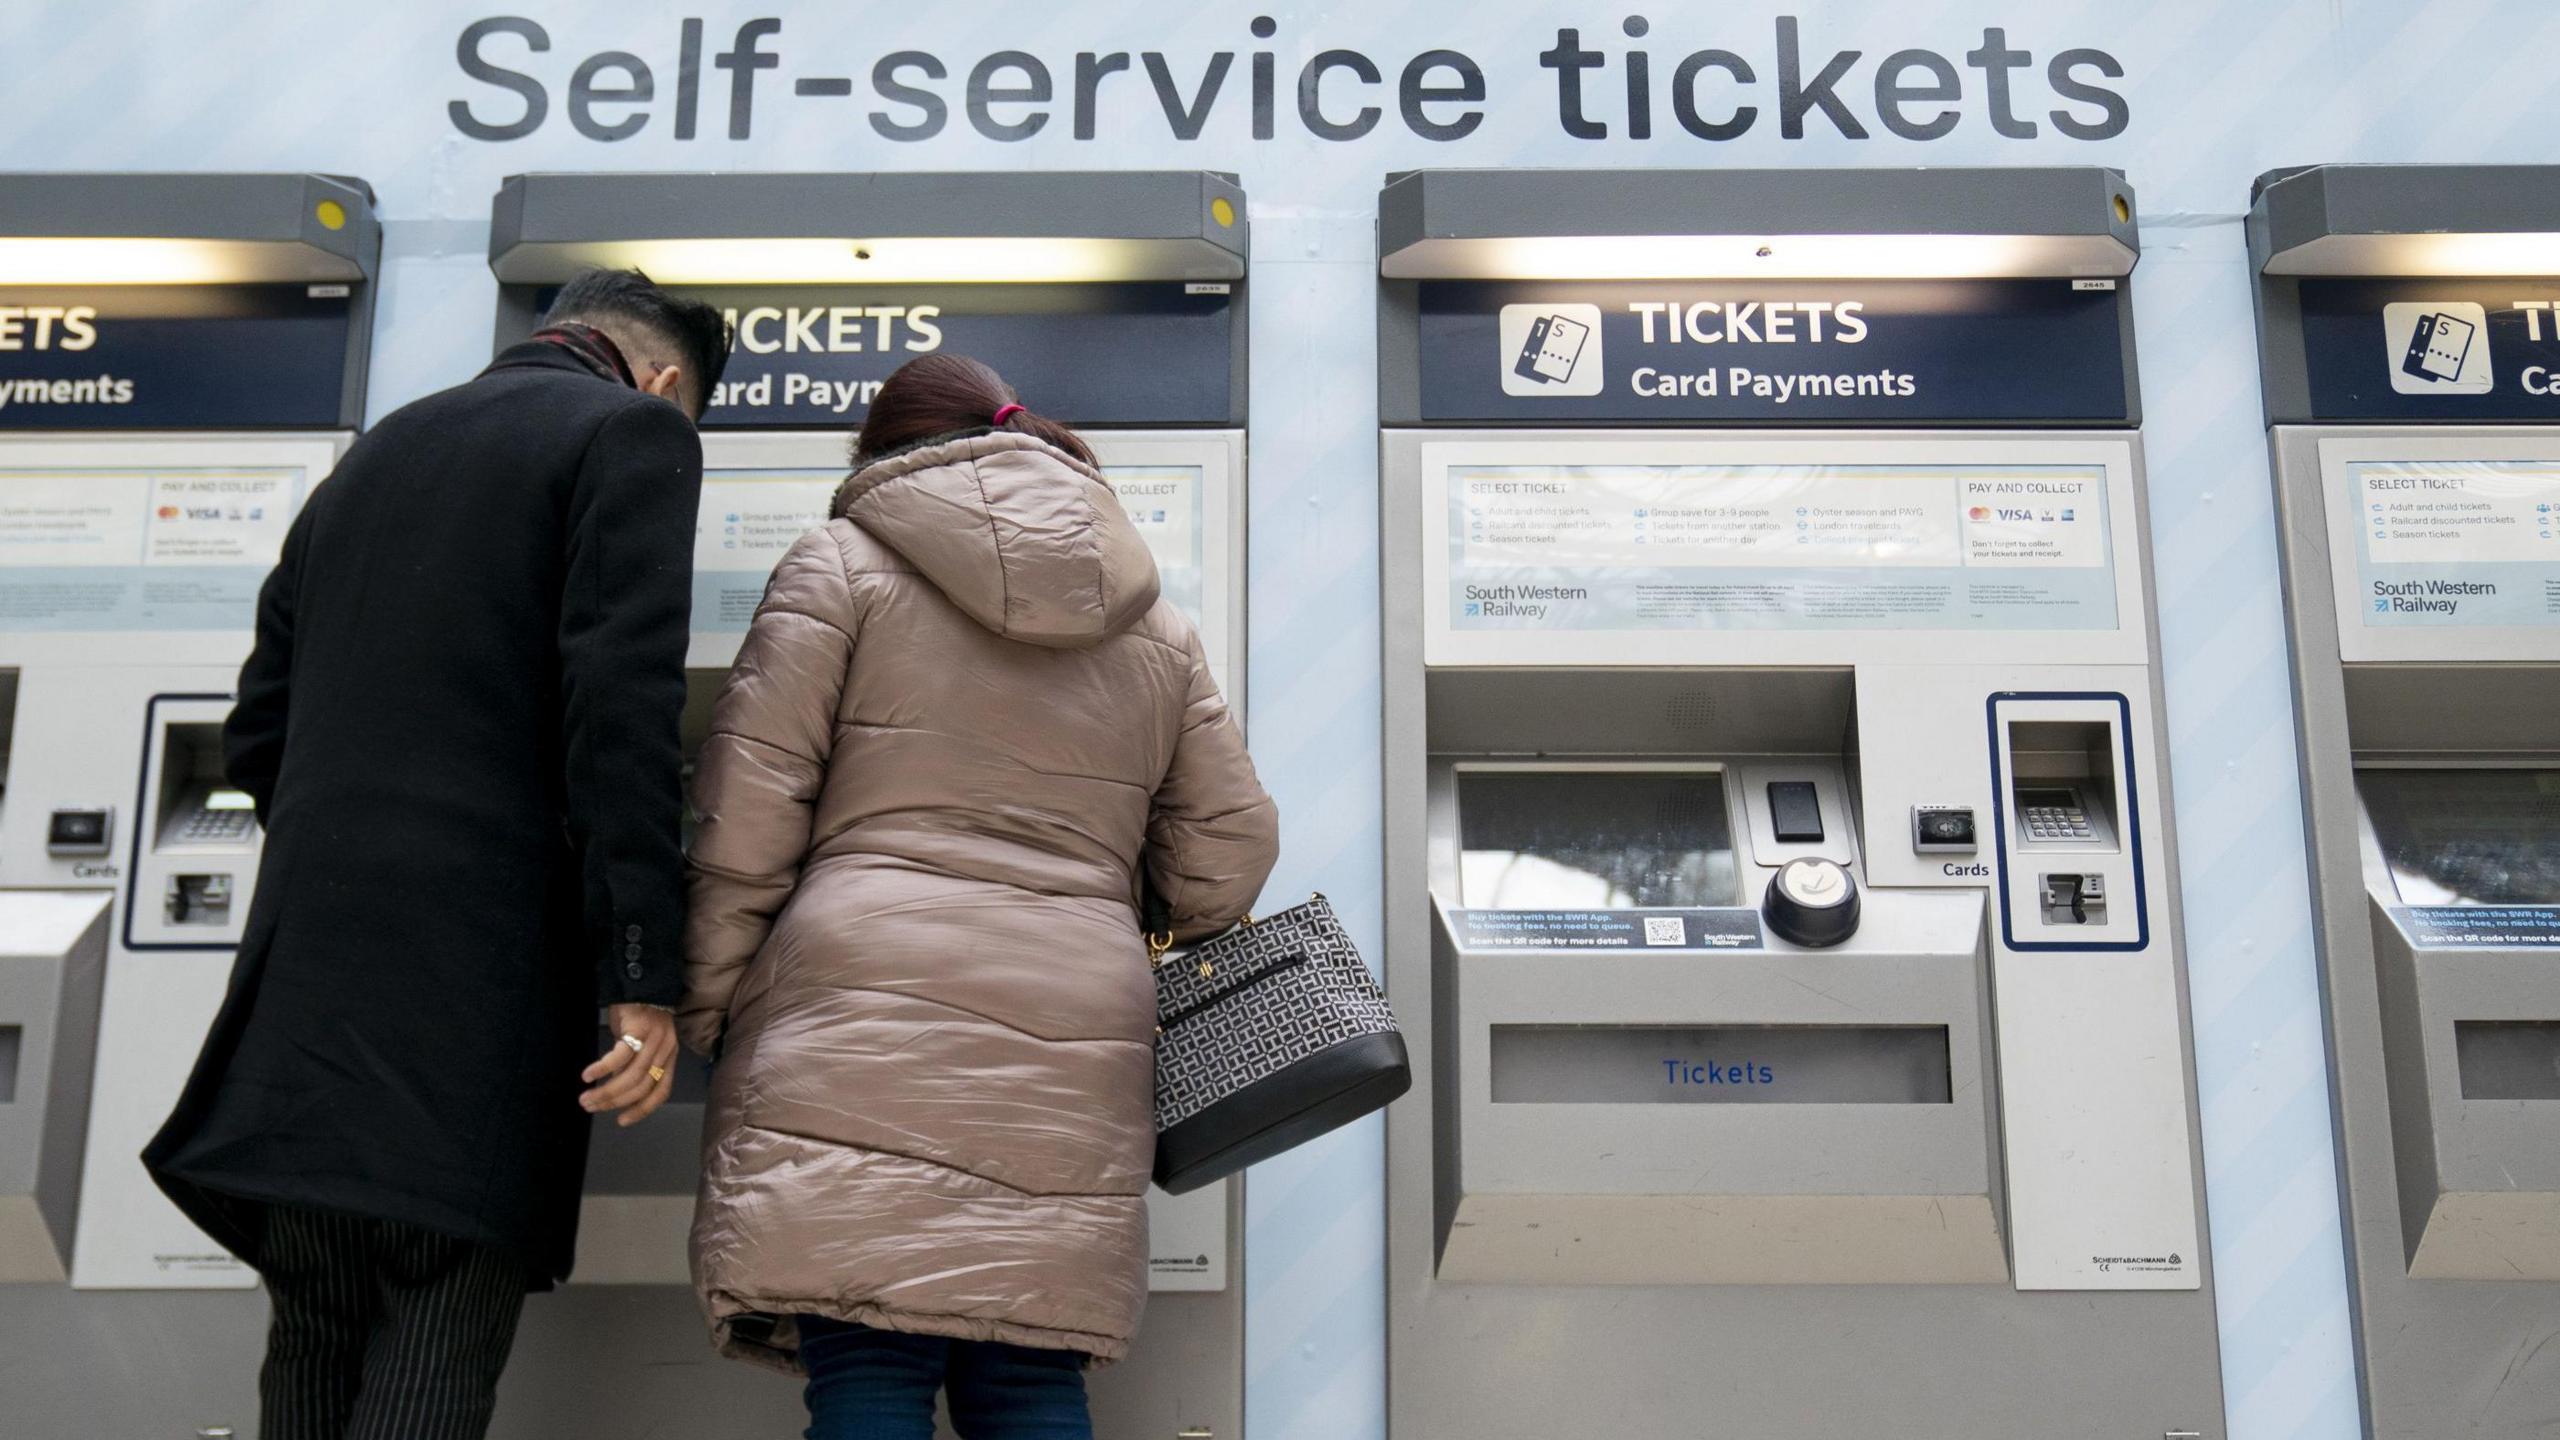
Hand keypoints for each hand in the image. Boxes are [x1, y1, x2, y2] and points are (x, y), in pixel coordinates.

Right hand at [583, 1004, 677, 1126]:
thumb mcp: (641, 1043)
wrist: (640, 981)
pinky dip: (602, 1069)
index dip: (643, 1109)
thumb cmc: (638, 1015)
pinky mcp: (639, 1028)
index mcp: (669, 1056)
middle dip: (614, 1102)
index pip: (661, 1091)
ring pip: (631, 1076)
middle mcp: (665, 1050)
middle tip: (590, 1107)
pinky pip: (619, 1056)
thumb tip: (615, 1089)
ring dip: (606, 1092)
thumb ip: (633, 1064)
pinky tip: (588, 1076)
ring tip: (586, 1098)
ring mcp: (654, 1039)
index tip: (622, 1121)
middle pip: (642, 1087)